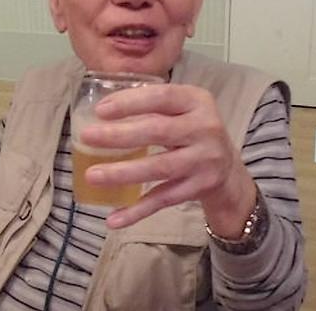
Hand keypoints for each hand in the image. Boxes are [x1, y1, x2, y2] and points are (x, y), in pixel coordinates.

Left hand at [81, 84, 256, 237]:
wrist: (228, 168)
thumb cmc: (192, 130)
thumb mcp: (182, 109)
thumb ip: (152, 105)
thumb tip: (102, 109)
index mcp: (197, 101)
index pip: (162, 97)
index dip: (131, 102)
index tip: (100, 110)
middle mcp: (205, 128)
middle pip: (158, 131)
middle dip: (119, 135)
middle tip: (86, 137)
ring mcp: (204, 160)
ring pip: (159, 168)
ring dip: (123, 173)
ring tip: (92, 175)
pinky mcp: (199, 187)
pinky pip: (163, 199)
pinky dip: (137, 210)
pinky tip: (113, 219)